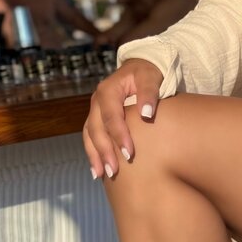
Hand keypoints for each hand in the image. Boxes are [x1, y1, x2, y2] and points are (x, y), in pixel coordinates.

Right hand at [83, 59, 162, 179]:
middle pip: (97, 129)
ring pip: (90, 135)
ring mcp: (95, 110)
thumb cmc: (148, 73)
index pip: (112, 116)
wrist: (140, 67)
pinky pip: (91, 137)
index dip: (119, 136)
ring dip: (95, 155)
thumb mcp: (151, 77)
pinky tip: (97, 170)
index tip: (130, 154)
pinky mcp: (98, 118)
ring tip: (101, 174)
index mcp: (108, 91)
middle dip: (104, 151)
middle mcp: (97, 101)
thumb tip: (146, 114)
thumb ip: (149, 93)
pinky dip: (93, 153)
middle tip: (114, 171)